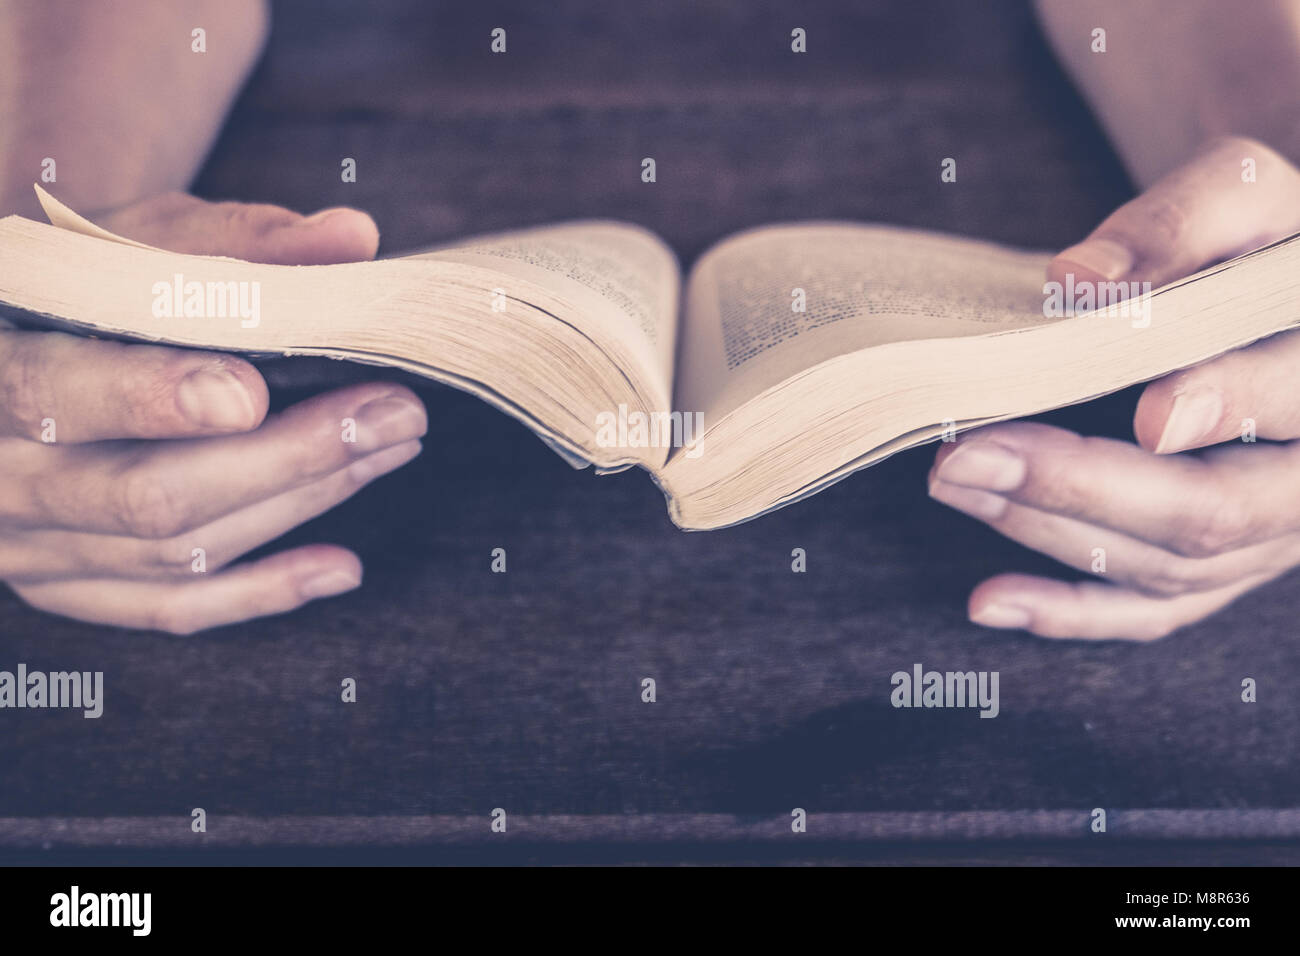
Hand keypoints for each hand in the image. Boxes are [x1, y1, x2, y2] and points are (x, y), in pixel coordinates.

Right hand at [0, 193, 427, 633]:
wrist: (12, 356)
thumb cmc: (73, 291)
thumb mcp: (126, 244)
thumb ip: (230, 241)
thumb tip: (350, 237)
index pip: (56, 392)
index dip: (152, 397)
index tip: (254, 391)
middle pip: (146, 494)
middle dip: (287, 455)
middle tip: (394, 411)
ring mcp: (27, 545)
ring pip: (175, 551)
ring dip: (300, 501)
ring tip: (392, 447)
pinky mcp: (69, 587)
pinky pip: (170, 609)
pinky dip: (263, 592)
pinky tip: (342, 566)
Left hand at [928, 135, 1299, 638]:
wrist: (1269, 290)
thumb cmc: (1251, 235)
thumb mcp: (1239, 194)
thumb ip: (1179, 223)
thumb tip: (1078, 278)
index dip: (1227, 404)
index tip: (1149, 411)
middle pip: (1214, 511)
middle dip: (1081, 487)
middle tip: (966, 456)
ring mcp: (1272, 533)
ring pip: (1170, 567)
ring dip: (1049, 530)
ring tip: (952, 481)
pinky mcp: (1221, 563)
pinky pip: (1152, 611)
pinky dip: (1068, 613)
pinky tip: (987, 599)